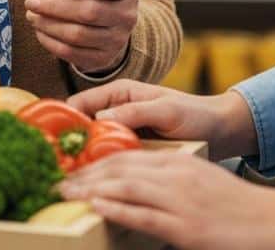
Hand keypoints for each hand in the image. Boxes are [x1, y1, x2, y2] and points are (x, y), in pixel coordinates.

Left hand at [24, 0, 138, 73]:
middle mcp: (127, 15)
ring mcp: (117, 40)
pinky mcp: (103, 59)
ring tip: (31, 15)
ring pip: (78, 35)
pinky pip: (72, 53)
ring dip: (49, 25)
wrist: (110, 24)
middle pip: (89, 12)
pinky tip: (39, 30)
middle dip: (55, 6)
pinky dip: (51, 42)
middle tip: (30, 1)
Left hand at [59, 150, 274, 249]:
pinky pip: (144, 214)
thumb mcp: (202, 183)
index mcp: (179, 163)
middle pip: (120, 168)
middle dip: (86, 174)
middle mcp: (175, 175)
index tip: (74, 167)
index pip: (128, 156)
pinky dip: (117, 207)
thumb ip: (173, 183)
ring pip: (125, 186)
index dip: (98, 161)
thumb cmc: (238, 208)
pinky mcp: (185, 227)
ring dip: (91, 189)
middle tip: (59, 180)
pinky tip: (97, 205)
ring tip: (66, 192)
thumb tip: (141, 190)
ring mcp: (180, 201)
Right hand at [67, 81, 257, 161]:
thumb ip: (135, 111)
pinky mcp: (131, 150)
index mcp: (121, 92)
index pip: (82, 102)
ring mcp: (123, 131)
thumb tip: (100, 117)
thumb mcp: (167, 109)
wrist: (221, 131)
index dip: (65, 118)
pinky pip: (108, 157)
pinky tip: (93, 182)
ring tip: (69, 177)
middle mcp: (117, 109)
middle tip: (57, 164)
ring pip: (92, 144)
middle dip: (68, 142)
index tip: (53, 139)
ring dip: (81, 158)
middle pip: (82, 125)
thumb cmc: (196, 114)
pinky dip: (99, 167)